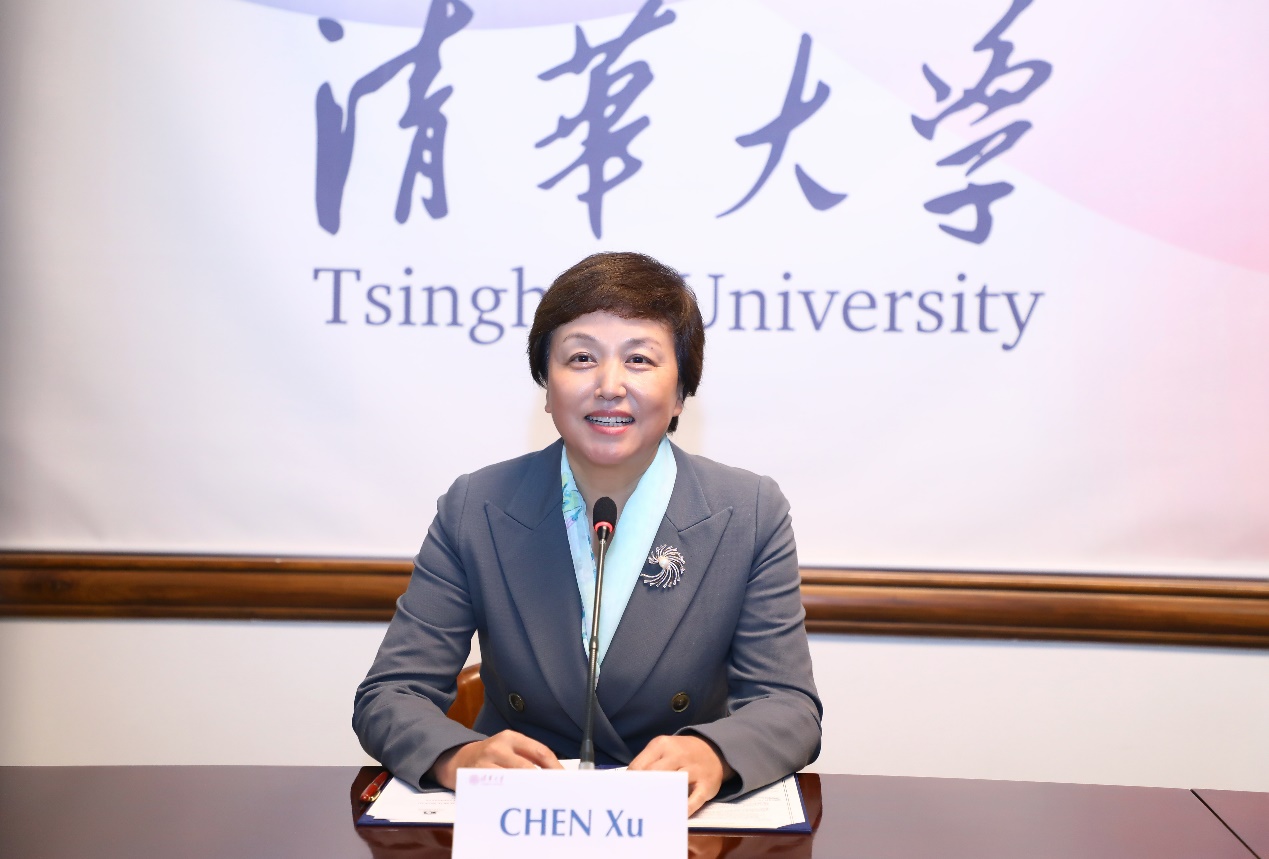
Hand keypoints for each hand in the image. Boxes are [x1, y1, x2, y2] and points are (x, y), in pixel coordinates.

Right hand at [428, 730, 562, 788]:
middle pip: (527, 767)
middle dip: (542, 783)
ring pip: (512, 780)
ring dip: (527, 792)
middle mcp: (499, 746)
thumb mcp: (509, 749)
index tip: (565, 781)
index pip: (540, 751)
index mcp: (512, 737)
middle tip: (554, 795)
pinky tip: (517, 803)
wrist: (458, 758)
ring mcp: (485, 762)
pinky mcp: (475, 777)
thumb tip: (555, 776)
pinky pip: (496, 789)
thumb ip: (528, 758)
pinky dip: (509, 797)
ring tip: (539, 801)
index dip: (555, 768)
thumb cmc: (491, 757)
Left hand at [628, 735, 733, 814]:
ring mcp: (694, 769)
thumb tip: (629, 785)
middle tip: (636, 806)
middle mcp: (677, 754)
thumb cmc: (681, 754)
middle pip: (653, 775)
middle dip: (643, 791)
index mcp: (661, 745)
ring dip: (661, 800)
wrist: (713, 750)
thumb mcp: (664, 750)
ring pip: (673, 786)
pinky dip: (682, 810)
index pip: (639, 766)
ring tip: (651, 812)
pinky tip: (673, 816)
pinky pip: (693, 801)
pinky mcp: (707, 785)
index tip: (625, 795)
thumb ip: (648, 763)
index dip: (630, 783)